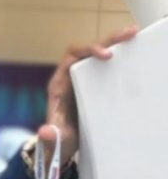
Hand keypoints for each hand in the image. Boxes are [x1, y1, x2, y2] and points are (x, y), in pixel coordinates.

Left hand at [42, 26, 137, 162]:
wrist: (61, 144)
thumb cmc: (57, 140)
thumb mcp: (55, 140)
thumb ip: (50, 136)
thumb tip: (44, 133)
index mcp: (59, 85)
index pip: (71, 58)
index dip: (88, 51)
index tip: (107, 55)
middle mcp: (69, 77)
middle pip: (86, 50)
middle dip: (107, 40)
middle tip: (129, 34)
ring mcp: (81, 79)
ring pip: (96, 54)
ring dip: (115, 42)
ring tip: (134, 33)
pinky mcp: (92, 83)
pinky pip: (104, 64)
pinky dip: (119, 54)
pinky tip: (134, 47)